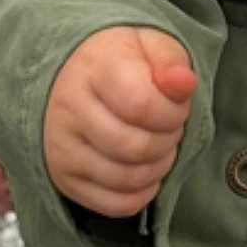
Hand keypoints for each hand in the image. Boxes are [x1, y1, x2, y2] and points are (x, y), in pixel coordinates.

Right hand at [44, 26, 196, 217]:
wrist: (71, 72)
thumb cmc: (120, 57)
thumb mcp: (151, 42)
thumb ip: (171, 61)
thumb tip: (185, 83)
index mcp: (94, 68)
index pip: (142, 106)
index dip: (173, 112)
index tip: (178, 104)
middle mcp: (70, 109)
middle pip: (135, 147)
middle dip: (168, 139)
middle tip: (170, 125)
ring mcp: (61, 148)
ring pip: (126, 178)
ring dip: (158, 166)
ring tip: (160, 143)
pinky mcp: (63, 178)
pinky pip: (113, 204)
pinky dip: (141, 193)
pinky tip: (146, 169)